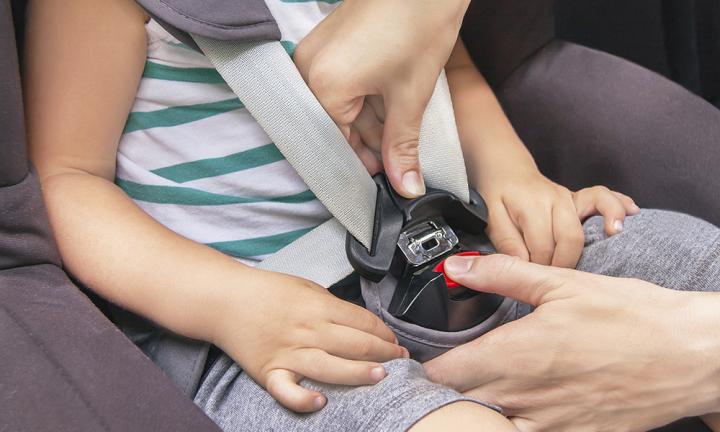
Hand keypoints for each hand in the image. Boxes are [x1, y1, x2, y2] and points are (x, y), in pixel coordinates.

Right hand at [212, 270, 407, 412]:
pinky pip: (288, 391)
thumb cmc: (266, 292)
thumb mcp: (305, 287)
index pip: (363, 321)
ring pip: (331, 368)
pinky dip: (303, 399)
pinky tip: (320, 402)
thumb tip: (359, 322)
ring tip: (381, 377)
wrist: (225, 300)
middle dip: (384, 353)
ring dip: (359, 374)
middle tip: (401, 360)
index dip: (385, 332)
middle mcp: (307, 330)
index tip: (396, 341)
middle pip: (355, 344)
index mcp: (318, 306)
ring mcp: (288, 352)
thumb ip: (332, 305)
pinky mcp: (269, 371)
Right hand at [294, 0, 469, 197]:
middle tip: (400, 154)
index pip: (336, 144)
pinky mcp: (328, 41)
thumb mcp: (411, 95)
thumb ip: (402, 147)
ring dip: (369, 118)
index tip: (387, 178)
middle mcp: (308, 68)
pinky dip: (364, 95)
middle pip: (335, 124)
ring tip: (402, 118)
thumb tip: (406, 187)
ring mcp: (315, 51)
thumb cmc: (418, 23)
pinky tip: (390, 96)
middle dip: (370, 141)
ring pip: (339, 104)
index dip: (364, 164)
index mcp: (322, 86)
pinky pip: (339, 82)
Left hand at [425, 254, 719, 431]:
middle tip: (447, 370)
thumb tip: (456, 267)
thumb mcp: (562, 283)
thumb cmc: (629, 316)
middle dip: (448, 387)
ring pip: (490, 423)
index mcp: (516, 354)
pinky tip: (519, 406)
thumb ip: (502, 275)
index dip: (426, 367)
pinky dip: (513, 423)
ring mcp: (549, 424)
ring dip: (477, 408)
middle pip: (461, 401)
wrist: (689, 356)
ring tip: (480, 388)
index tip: (419, 358)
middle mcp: (524, 396)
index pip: (445, 373)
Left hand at [480, 167, 638, 267]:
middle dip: (565, 263)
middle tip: (557, 278)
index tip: (534, 280)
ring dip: (598, 237)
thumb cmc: (499, 197)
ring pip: (592, 219)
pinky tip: (632, 215)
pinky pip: (605, 198)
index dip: (539, 267)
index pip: (543, 245)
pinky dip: (618, 206)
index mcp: (531, 207)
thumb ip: (507, 243)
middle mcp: (555, 200)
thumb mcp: (493, 220)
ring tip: (610, 242)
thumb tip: (521, 267)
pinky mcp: (581, 199)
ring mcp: (570, 198)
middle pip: (570, 237)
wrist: (508, 171)